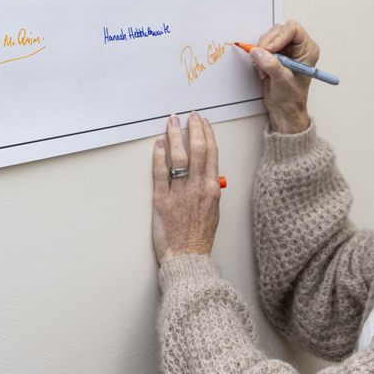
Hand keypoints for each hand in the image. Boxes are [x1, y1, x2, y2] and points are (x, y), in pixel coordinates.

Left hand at [152, 111, 220, 265]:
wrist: (187, 257)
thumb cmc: (200, 238)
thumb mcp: (213, 211)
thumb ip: (210, 191)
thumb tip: (206, 175)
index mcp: (212, 189)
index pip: (212, 154)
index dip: (208, 134)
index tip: (203, 122)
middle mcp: (198, 187)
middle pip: (198, 150)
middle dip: (193, 129)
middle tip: (189, 116)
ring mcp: (179, 193)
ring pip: (179, 157)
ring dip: (176, 136)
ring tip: (171, 123)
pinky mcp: (162, 200)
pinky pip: (160, 173)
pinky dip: (159, 156)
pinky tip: (159, 144)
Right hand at [251, 20, 317, 133]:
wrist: (284, 110)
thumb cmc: (292, 98)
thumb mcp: (283, 80)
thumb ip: (270, 64)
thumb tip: (257, 52)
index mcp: (307, 49)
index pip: (293, 29)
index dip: (279, 36)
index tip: (270, 49)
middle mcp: (297, 47)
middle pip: (278, 30)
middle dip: (267, 44)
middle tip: (262, 57)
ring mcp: (285, 50)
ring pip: (268, 37)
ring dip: (261, 52)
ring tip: (264, 69)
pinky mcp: (274, 55)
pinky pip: (261, 47)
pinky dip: (258, 57)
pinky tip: (263, 71)